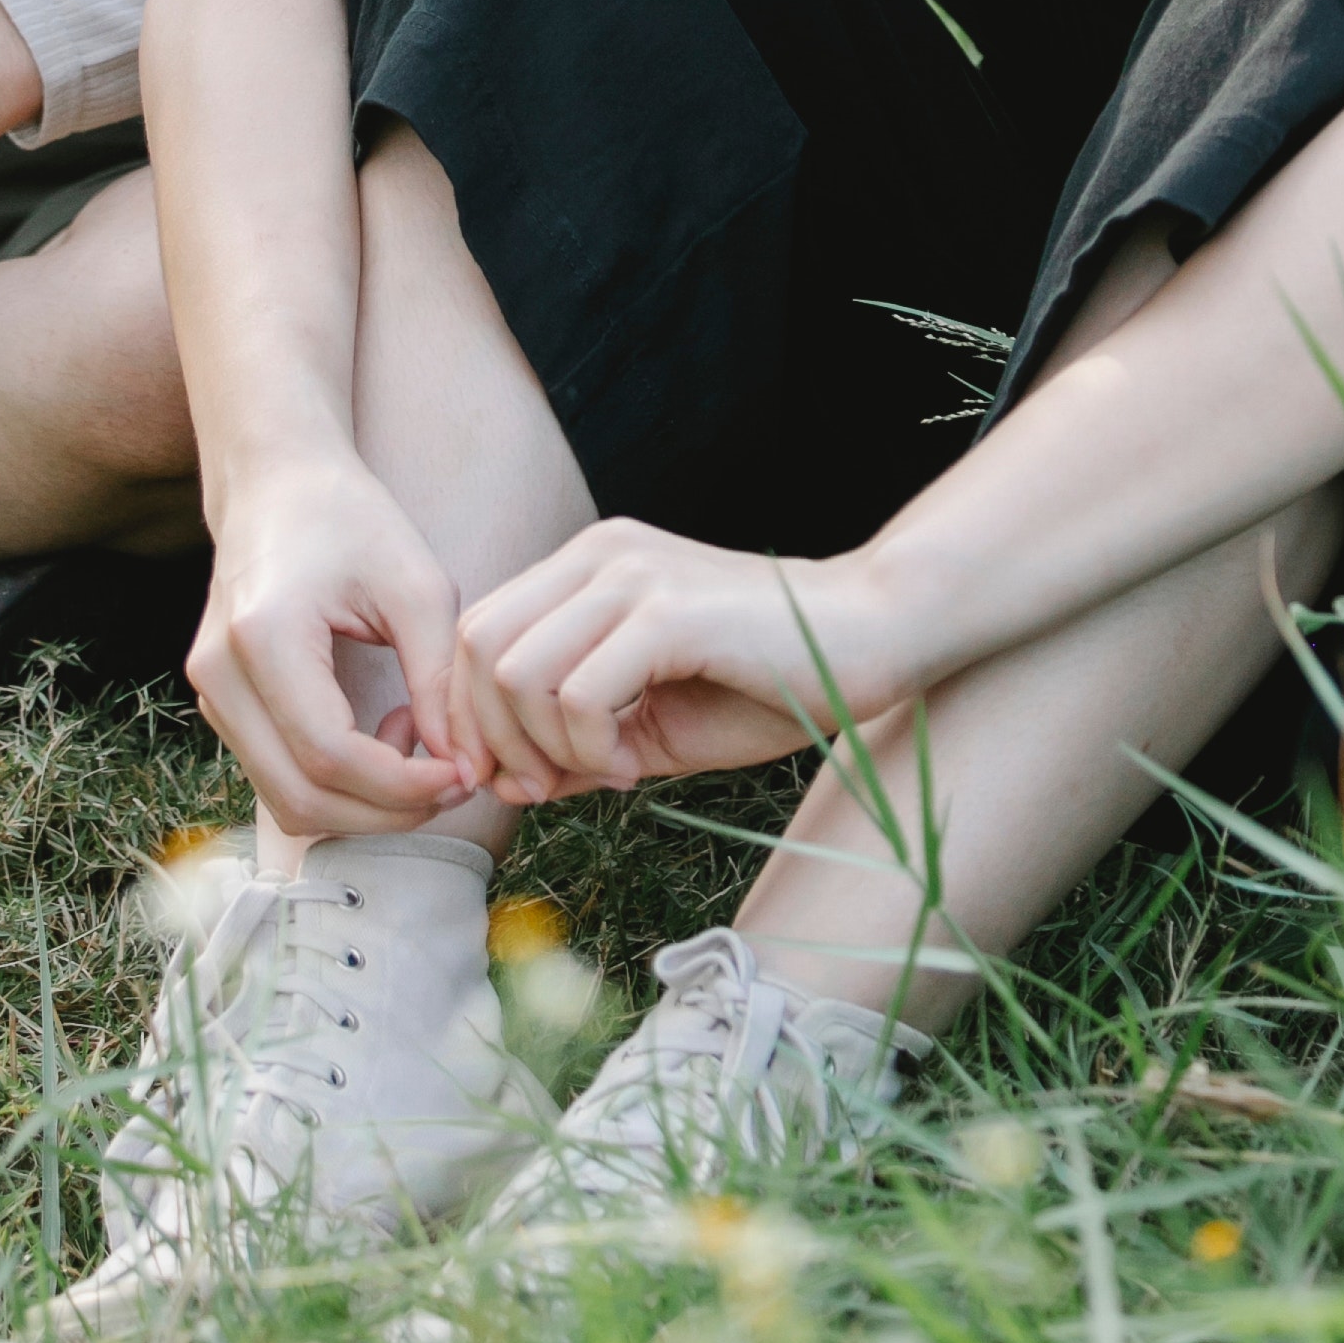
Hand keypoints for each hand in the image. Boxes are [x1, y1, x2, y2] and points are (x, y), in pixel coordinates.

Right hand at [189, 453, 487, 838]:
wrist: (276, 485)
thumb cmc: (351, 521)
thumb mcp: (417, 586)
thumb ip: (440, 680)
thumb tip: (467, 767)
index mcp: (263, 635)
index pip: (329, 755)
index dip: (402, 785)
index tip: (464, 774)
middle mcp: (220, 673)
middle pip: (302, 796)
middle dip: (388, 811)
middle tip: (453, 779)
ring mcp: (211, 694)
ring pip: (287, 801)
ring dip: (364, 802)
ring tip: (415, 740)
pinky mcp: (220, 705)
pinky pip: (278, 779)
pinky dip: (338, 785)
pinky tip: (381, 735)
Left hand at [454, 522, 903, 798]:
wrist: (873, 639)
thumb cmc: (769, 682)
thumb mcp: (651, 723)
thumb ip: (575, 743)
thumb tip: (505, 784)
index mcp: (587, 565)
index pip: (477, 629)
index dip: (470, 714)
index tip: (512, 779)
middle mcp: (598, 555)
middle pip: (477, 646)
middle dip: (492, 735)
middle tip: (545, 787)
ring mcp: (631, 576)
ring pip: (516, 671)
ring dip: (546, 746)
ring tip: (609, 770)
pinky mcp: (667, 612)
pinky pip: (579, 694)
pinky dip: (591, 748)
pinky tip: (636, 766)